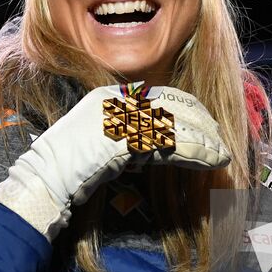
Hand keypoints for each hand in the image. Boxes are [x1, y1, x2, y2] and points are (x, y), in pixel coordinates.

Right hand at [0, 84, 230, 240]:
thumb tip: (156, 142)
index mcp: (113, 97)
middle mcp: (120, 101)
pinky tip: (211, 161)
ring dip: (206, 141)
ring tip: (223, 154)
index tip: (206, 124)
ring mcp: (123, 118)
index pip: (162, 95)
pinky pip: (172, 144)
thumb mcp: (102, 139)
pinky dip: (197, 152)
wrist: (48, 176)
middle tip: (221, 139)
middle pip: (174, 105)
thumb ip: (128, 133)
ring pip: (178, 125)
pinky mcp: (128, 139)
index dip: (189, 109)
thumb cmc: (70, 165)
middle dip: (202, 122)